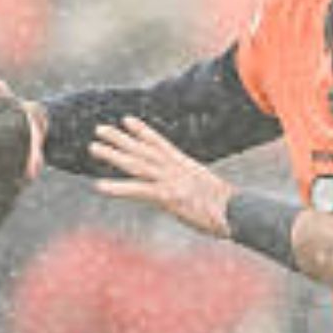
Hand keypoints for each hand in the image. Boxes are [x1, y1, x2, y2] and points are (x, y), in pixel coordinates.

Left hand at [89, 117, 234, 237]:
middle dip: (120, 139)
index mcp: (186, 166)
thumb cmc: (232, 208)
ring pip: (136, 164)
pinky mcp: (168, 196)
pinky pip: (138, 190)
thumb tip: (195, 194)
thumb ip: (198, 189)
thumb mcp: (212, 193)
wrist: (239, 212)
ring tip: (93, 147)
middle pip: (143, 150)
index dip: (142, 131)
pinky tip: (100, 186)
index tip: (127, 120)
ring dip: (113, 155)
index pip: (160, 143)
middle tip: (100, 129)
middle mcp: (176, 168)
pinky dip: (118, 188)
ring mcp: (171, 181)